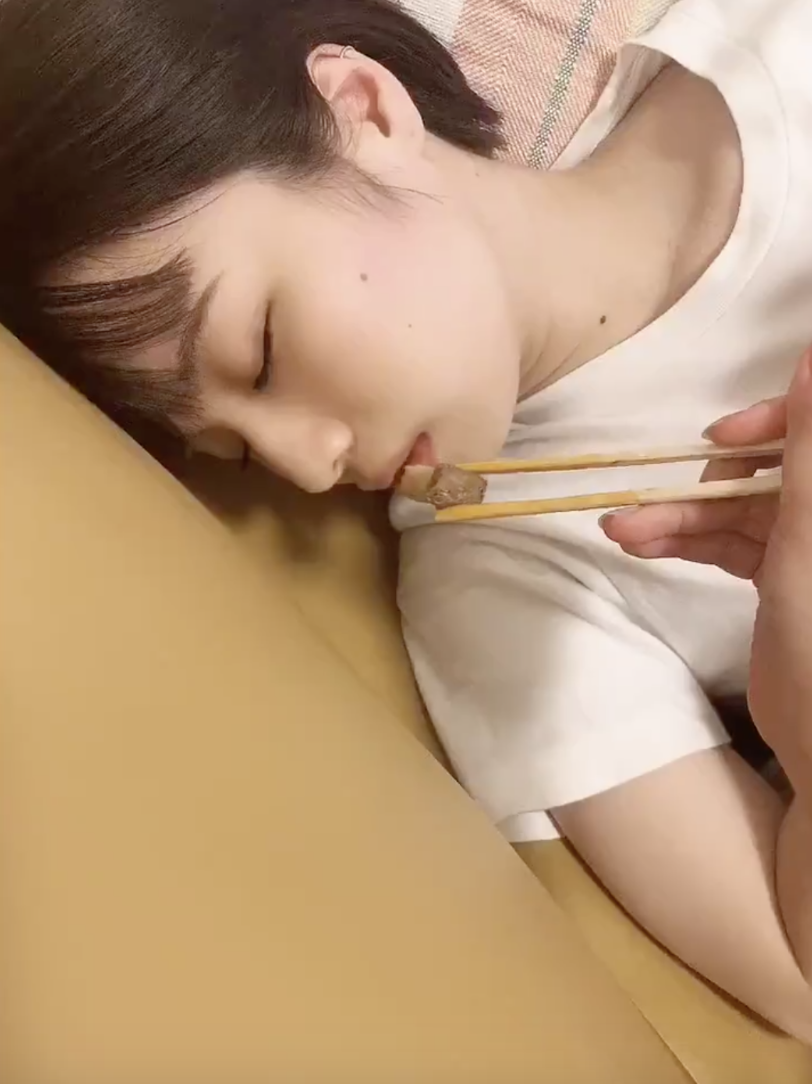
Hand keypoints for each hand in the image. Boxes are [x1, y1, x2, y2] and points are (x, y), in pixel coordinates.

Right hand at [603, 350, 811, 778]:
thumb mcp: (809, 537)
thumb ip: (809, 448)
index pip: (807, 434)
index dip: (768, 425)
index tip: (721, 438)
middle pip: (765, 469)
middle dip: (705, 482)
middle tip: (654, 492)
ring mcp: (802, 544)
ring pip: (735, 510)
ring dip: (676, 517)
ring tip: (618, 530)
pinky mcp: (774, 575)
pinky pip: (725, 542)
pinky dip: (683, 542)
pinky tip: (639, 544)